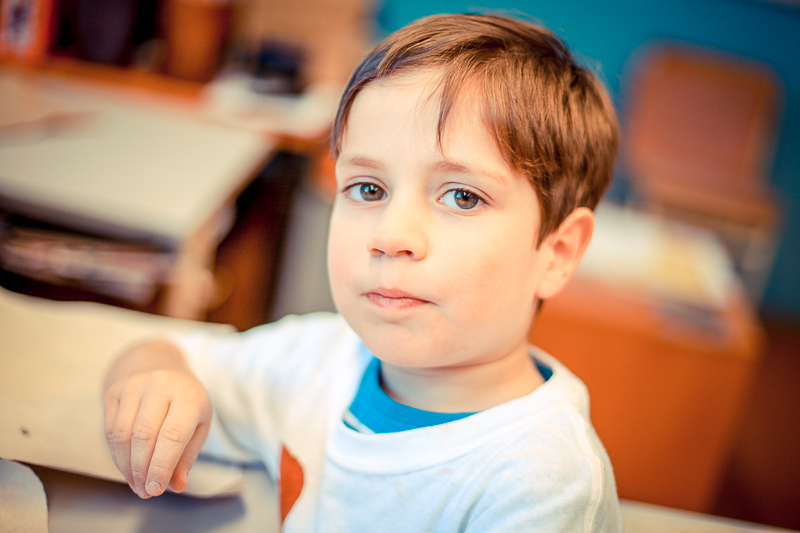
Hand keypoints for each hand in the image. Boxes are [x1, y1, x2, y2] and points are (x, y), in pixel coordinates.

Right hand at [103, 341, 210, 498]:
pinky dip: (117, 456)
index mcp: (188, 394)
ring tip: (137, 484)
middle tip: (146, 492)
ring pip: (123, 436)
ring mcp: (134, 385)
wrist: (160, 366)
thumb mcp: (199, 423)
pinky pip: (110, 431)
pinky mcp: (115, 391)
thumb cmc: (185, 401)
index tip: (156, 490)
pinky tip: (127, 469)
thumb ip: (188, 455)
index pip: (172, 435)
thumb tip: (177, 485)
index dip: (162, 466)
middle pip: (144, 437)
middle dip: (143, 471)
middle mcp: (160, 385)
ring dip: (127, 467)